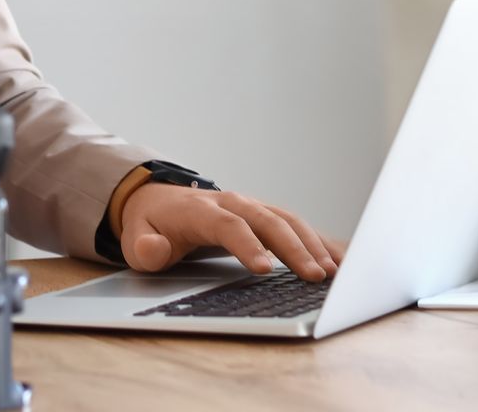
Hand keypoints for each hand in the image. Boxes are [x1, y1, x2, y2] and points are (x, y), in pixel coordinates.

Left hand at [120, 183, 340, 280]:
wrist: (157, 200)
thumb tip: (154, 249)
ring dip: (312, 244)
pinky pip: (295, 224)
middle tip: (314, 277)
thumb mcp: (136, 239)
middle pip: (268, 221)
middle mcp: (232, 203)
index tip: (265, 269)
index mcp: (201, 210)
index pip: (229, 226)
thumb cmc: (151, 225)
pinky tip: (340, 258)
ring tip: (333, 272)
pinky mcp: (263, 215)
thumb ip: (145, 248)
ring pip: (288, 220)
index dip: (248, 246)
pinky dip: (319, 239)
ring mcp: (251, 207)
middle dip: (293, 248)